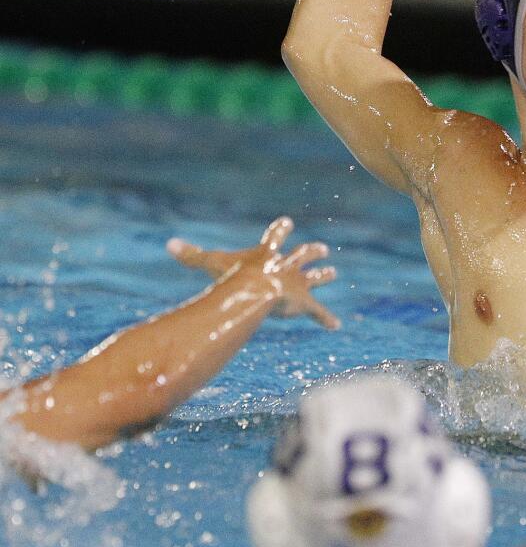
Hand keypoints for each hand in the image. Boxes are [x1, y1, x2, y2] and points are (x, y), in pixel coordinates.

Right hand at [167, 216, 339, 328]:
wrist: (259, 289)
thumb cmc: (233, 276)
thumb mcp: (211, 262)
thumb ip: (191, 255)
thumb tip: (169, 244)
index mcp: (268, 254)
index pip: (275, 236)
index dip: (280, 229)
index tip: (287, 221)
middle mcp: (287, 266)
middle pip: (302, 255)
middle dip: (311, 252)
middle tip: (323, 248)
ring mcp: (298, 284)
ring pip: (314, 278)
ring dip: (323, 275)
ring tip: (333, 273)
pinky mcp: (304, 302)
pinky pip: (317, 312)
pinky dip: (325, 318)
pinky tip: (336, 325)